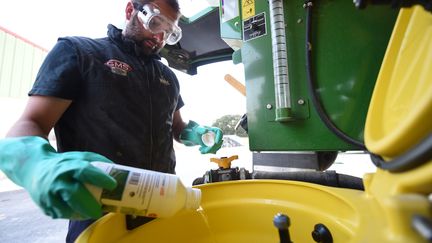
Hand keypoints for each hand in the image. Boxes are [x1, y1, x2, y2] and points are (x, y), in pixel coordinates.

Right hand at [0, 136, 116, 218]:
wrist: (33, 168)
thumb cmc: (64, 163)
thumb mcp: (79, 157)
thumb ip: (99, 162)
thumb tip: (120, 171)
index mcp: (69, 166)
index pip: (84, 171)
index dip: (99, 178)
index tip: (113, 185)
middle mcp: (58, 180)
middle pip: (75, 194)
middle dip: (90, 205)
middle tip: (101, 211)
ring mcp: (49, 195)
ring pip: (67, 209)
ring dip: (82, 213)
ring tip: (93, 212)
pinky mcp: (45, 207)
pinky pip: (61, 214)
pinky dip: (73, 215)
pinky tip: (80, 212)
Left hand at [179, 120, 222, 153]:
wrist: (196, 135)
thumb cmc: (198, 130)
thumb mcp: (198, 129)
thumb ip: (201, 129)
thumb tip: (206, 130)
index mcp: (214, 130)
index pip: (219, 132)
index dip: (219, 137)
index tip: (216, 142)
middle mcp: (216, 136)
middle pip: (218, 143)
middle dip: (212, 148)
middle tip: (204, 151)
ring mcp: (216, 141)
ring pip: (215, 148)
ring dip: (208, 151)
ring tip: (200, 150)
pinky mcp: (213, 146)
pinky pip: (212, 150)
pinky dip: (207, 151)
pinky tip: (200, 150)